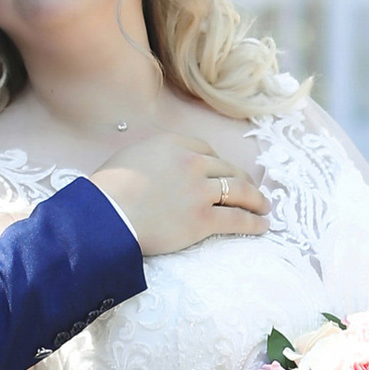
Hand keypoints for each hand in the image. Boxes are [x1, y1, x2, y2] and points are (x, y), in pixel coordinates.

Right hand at [90, 132, 266, 258]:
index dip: (218, 163)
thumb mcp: (130, 158)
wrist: (104, 217)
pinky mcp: (203, 219)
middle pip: (228, 168)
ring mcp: (200, 191)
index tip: (223, 173)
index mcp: (173, 144)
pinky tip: (262, 225)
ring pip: (239, 191)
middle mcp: (192, 162)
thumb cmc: (106, 191)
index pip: (206, 150)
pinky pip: (237, 219)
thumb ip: (154, 157)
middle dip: (243, 179)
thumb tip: (160, 167)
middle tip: (251, 189)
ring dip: (256, 199)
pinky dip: (254, 222)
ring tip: (264, 207)